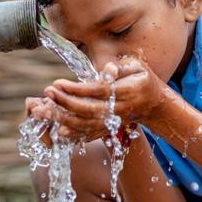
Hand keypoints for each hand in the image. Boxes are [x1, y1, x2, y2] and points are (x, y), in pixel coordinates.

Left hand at [41, 56, 171, 139]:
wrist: (155, 105)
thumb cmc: (143, 79)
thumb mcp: (137, 66)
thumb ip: (121, 67)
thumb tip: (108, 70)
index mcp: (128, 91)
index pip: (98, 91)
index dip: (77, 89)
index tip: (57, 83)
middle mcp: (121, 109)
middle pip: (90, 111)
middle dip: (66, 103)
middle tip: (48, 92)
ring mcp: (115, 122)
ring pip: (88, 125)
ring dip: (64, 119)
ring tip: (45, 109)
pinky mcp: (110, 129)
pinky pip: (91, 135)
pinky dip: (75, 134)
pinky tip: (58, 130)